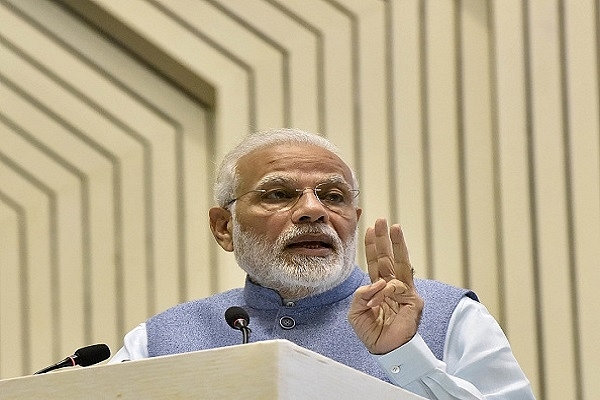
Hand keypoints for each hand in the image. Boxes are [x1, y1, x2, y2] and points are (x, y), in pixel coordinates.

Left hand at [348, 218, 423, 353]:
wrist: (385, 351)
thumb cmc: (372, 332)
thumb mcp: (356, 312)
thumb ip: (361, 295)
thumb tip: (376, 283)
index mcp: (379, 288)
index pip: (376, 262)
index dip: (372, 246)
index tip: (369, 228)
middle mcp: (393, 287)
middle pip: (389, 257)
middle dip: (385, 238)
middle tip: (383, 220)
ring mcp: (405, 292)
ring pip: (401, 263)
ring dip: (397, 244)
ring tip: (394, 227)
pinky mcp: (413, 301)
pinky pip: (396, 288)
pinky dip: (385, 292)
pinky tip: (379, 300)